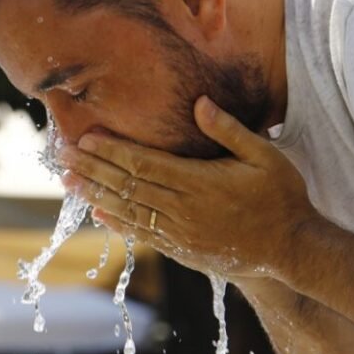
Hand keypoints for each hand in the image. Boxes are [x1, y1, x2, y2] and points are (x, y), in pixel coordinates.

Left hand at [60, 96, 318, 278]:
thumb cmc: (281, 197)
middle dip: (92, 169)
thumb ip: (229, 131)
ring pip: (128, 211)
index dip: (111, 151)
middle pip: (127, 186)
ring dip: (95, 194)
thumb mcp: (265, 155)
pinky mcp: (181, 250)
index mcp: (199, 182)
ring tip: (69, 182)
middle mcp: (183, 209)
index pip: (143, 163)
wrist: (291, 249)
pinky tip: (98, 212)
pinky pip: (142, 234)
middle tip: (61, 156)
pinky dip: (117, 223)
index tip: (84, 139)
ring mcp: (180, 233)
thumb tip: (199, 103)